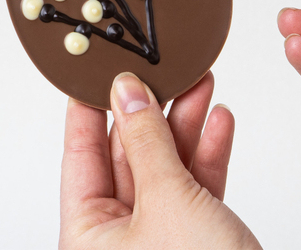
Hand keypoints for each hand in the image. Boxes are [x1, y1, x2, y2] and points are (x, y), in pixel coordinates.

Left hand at [59, 71, 261, 249]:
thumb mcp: (167, 201)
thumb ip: (147, 141)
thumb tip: (127, 91)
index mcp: (89, 237)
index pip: (79, 157)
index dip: (88, 109)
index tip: (97, 69)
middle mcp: (119, 237)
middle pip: (130, 154)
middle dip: (153, 110)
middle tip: (166, 69)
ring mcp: (160, 234)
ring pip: (167, 164)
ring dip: (187, 124)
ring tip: (201, 83)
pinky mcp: (196, 235)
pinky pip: (197, 184)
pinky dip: (210, 152)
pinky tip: (220, 122)